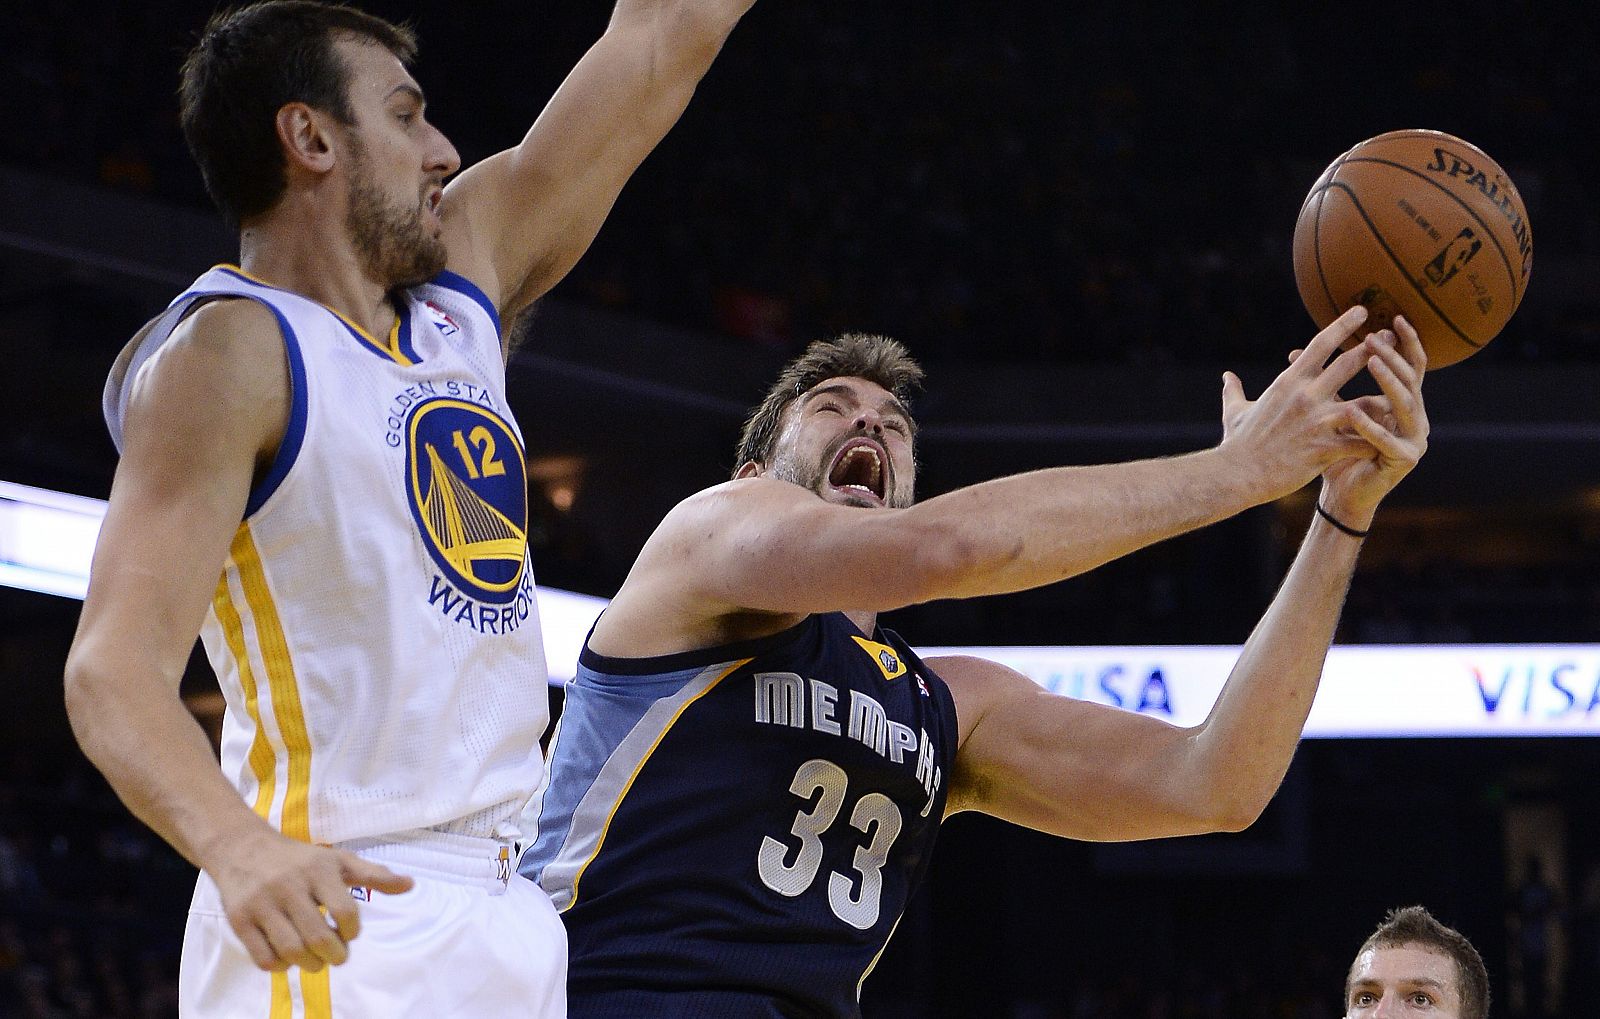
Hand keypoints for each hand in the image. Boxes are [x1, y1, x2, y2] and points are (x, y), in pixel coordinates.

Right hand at [208, 828, 413, 971]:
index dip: (352, 931)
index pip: (345, 912)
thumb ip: (374, 874)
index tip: (349, 931)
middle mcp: (289, 885)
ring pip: (291, 951)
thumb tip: (410, 885)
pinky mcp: (239, 920)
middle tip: (337, 955)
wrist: (242, 848)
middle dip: (335, 955)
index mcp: (318, 869)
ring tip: (316, 960)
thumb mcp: (338, 860)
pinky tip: (289, 957)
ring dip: (310, 964)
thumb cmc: (300, 859)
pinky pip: (263, 958)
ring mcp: (261, 904)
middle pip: (319, 938)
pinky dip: (281, 966)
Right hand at [1218, 306, 1385, 502]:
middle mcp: (1305, 396)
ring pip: (1364, 403)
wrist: (1237, 474)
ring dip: (1386, 397)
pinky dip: (1378, 440)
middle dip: (1374, 348)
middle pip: (1348, 364)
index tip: (1362, 311)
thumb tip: (1227, 377)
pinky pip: (1361, 442)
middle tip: (1391, 336)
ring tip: (1406, 393)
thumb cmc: (1237, 444)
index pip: (1320, 345)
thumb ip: (1234, 392)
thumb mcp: (1234, 412)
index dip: (1343, 325)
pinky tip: (1394, 438)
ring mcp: (1317, 422)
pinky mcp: (1324, 448)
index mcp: (1288, 382)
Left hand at [1316, 315, 1428, 530]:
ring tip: (1372, 362)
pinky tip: (1354, 412)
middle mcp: (1414, 416)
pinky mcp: (1405, 459)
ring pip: (1405, 403)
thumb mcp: (1326, 412)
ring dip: (1388, 381)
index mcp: (1401, 402)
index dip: (1405, 341)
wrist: (1341, 494)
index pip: (1409, 365)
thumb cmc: (1333, 451)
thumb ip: (1318, 383)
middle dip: (1393, 355)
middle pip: (1410, 378)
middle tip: (1375, 335)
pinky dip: (1372, 426)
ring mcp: (1414, 438)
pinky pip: (1389, 440)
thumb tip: (1294, 354)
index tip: (1393, 317)